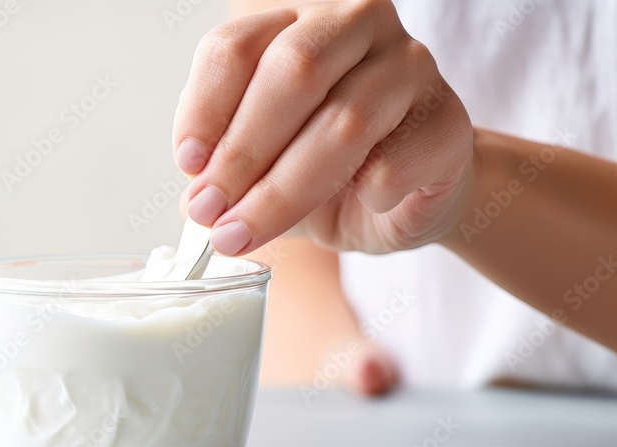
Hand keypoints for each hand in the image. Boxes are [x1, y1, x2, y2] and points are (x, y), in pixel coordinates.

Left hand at [174, 0, 473, 254]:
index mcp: (297, 21)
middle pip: (291, 71)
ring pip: (342, 122)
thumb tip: (194, 201)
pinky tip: (357, 206)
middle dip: (242, 152)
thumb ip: (225, 168)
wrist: (410, 197)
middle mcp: (357, 24)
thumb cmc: (327, 170)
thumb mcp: (261, 162)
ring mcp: (411, 65)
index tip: (189, 168)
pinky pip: (395, 160)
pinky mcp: (448, 119)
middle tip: (210, 211)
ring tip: (244, 233)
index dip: (204, 112)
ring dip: (282, 190)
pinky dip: (365, 194)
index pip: (236, 48)